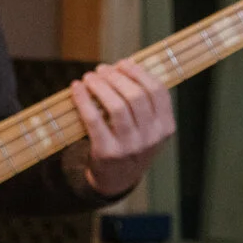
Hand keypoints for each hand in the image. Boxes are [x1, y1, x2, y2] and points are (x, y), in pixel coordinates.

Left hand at [70, 59, 175, 196]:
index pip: (157, 91)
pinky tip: (76, 88)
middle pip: (135, 96)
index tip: (122, 63)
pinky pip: (93, 119)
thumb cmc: (131, 143)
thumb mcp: (148, 127)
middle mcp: (151, 137)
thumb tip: (122, 66)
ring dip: (100, 86)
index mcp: (166, 127)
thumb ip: (143, 102)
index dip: (138, 72)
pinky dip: (83, 100)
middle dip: (116, 77)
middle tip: (101, 69)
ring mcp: (130, 146)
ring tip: (89, 77)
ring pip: (116, 106)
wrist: (116, 179)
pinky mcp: (107, 152)